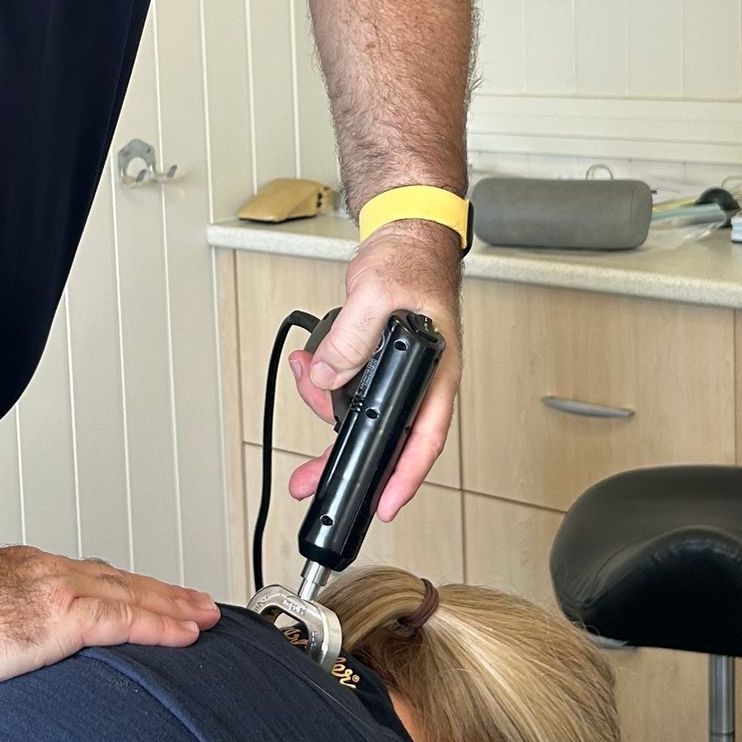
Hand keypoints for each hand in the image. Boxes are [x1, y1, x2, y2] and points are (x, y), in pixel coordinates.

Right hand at [0, 546, 217, 693]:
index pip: (86, 577)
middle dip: (161, 592)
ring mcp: (58, 592)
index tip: (145, 594)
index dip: (122, 586)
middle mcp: (47, 573)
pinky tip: (187, 634)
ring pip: (134, 595)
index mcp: (21, 573)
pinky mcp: (62, 617)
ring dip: (174, 606)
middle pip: (120, 580)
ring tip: (206, 617)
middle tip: (197, 603)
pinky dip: (161, 625)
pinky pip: (126, 620)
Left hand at [288, 218, 461, 522]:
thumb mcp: (377, 295)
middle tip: (311, 479)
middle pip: (383, 434)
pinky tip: (309, 366)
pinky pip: (348, 386)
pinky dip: (324, 382)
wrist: (403, 237)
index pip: (425, 437)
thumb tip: (326, 374)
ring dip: (325, 405)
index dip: (406, 476)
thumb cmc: (410, 263)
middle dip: (344, 457)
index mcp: (436, 371)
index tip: (385, 504)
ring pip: (359, 410)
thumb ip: (351, 339)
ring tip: (305, 378)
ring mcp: (398, 373)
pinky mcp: (375, 362)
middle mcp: (419, 380)